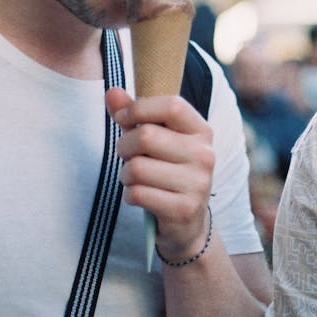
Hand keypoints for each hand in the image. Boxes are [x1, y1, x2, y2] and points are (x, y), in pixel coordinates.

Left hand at [105, 87, 214, 262]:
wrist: (187, 224)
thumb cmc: (167, 172)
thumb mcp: (155, 140)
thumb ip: (134, 115)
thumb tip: (111, 91)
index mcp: (201, 131)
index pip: (171, 105)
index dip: (139, 107)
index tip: (123, 117)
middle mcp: (205, 155)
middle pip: (146, 137)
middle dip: (124, 147)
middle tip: (128, 156)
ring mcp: (197, 183)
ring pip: (137, 168)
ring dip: (126, 174)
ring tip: (135, 179)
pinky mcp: (183, 209)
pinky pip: (137, 193)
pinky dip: (130, 195)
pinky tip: (141, 197)